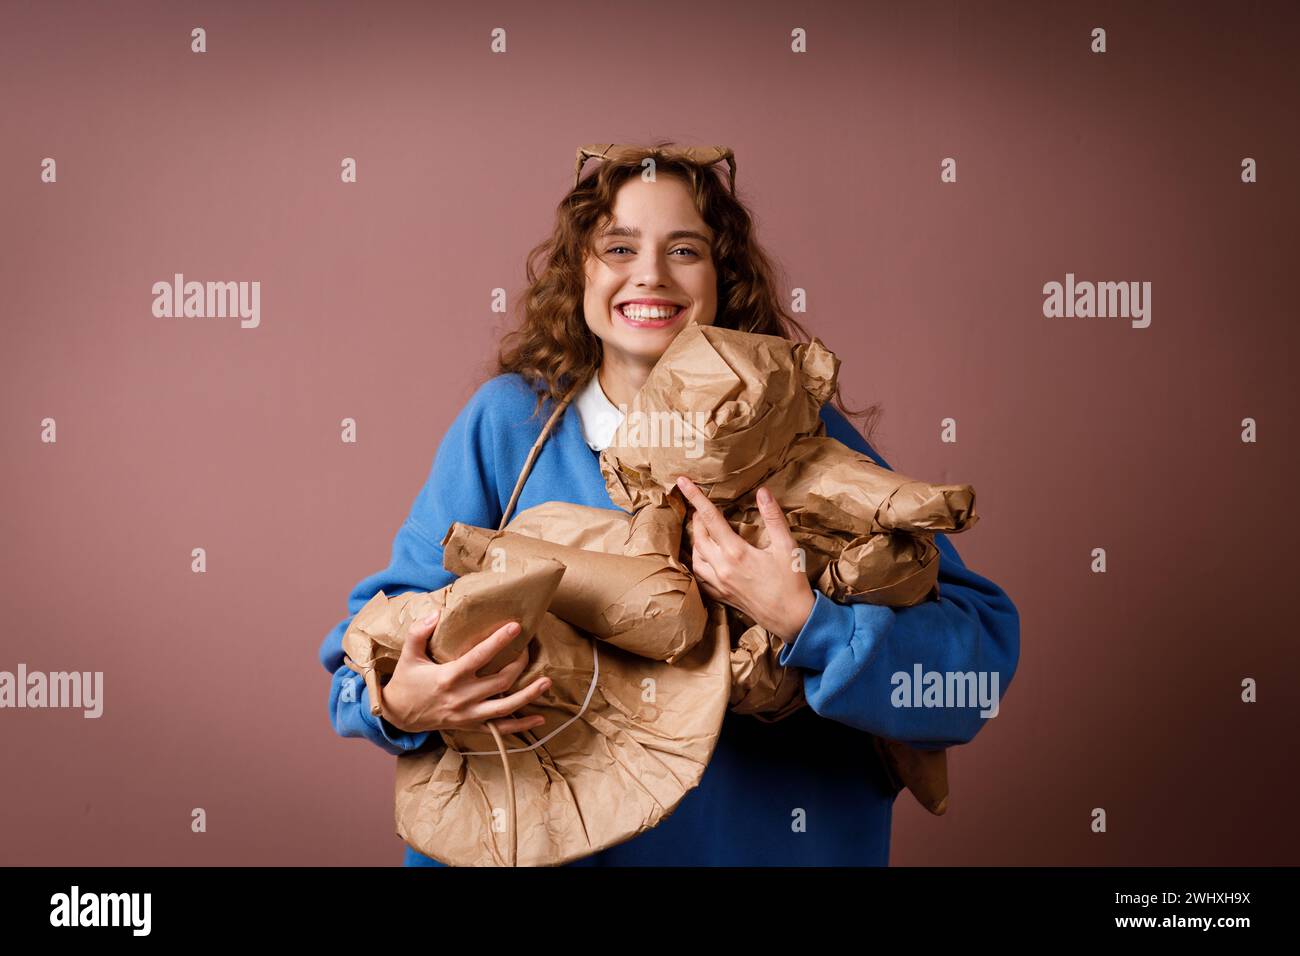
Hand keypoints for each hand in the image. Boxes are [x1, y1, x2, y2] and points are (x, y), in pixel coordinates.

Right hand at [381, 610, 551, 734]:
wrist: (398, 715)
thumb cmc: (406, 681)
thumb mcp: (407, 655)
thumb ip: (419, 632)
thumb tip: (434, 612)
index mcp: (449, 677)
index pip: (480, 656)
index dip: (499, 641)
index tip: (516, 627)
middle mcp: (463, 697)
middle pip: (501, 680)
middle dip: (520, 663)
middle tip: (528, 649)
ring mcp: (469, 714)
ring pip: (506, 707)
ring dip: (529, 695)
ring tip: (547, 682)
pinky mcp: (471, 726)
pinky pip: (500, 729)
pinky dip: (520, 726)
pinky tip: (539, 718)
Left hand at [675, 476, 815, 642]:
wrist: (792, 619)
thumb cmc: (792, 582)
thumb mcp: (787, 546)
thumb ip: (773, 517)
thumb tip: (762, 492)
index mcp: (735, 552)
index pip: (709, 517)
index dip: (695, 497)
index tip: (682, 481)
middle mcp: (722, 568)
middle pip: (698, 536)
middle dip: (696, 518)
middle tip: (699, 507)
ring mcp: (719, 584)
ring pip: (695, 558)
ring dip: (695, 541)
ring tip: (702, 530)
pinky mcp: (722, 597)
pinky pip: (700, 578)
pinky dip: (698, 563)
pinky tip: (703, 559)